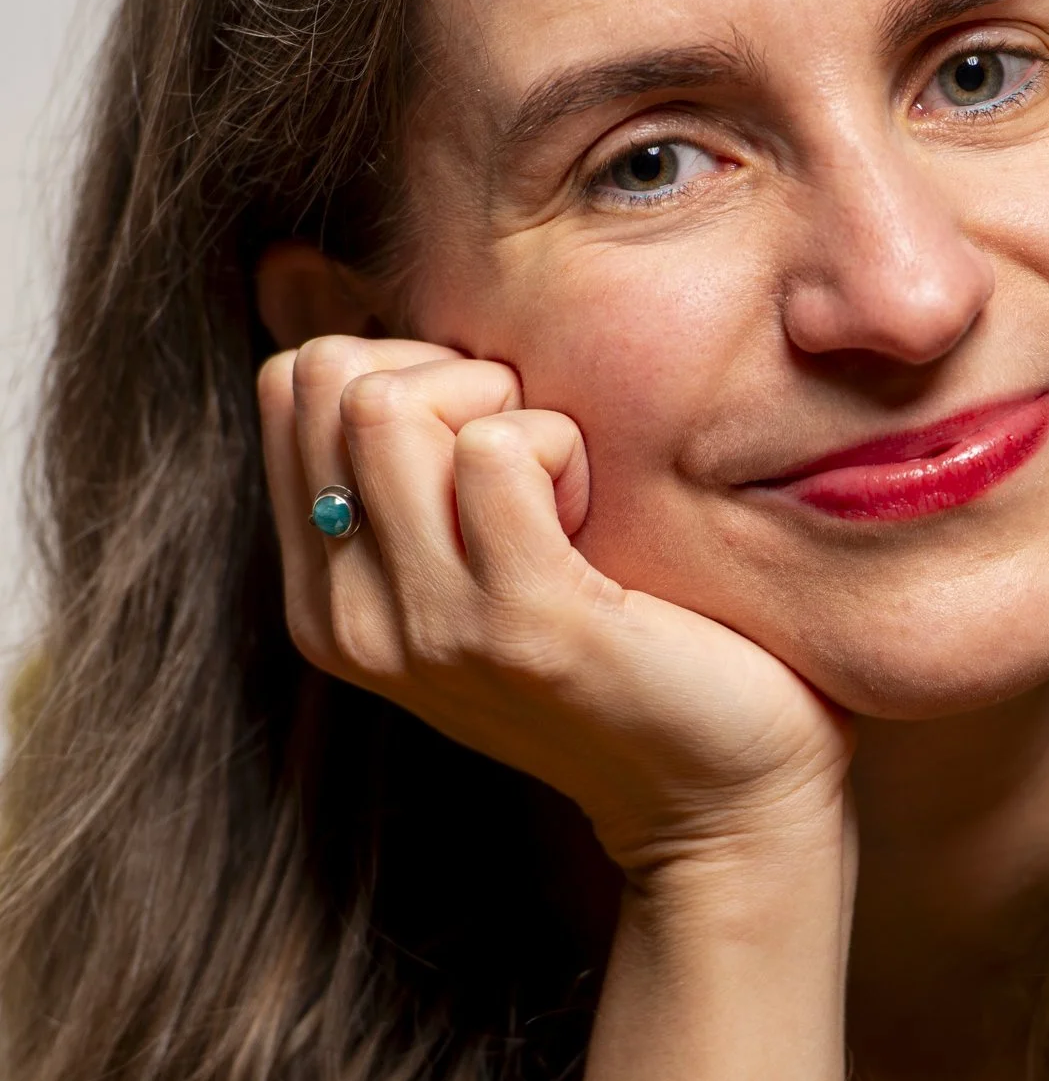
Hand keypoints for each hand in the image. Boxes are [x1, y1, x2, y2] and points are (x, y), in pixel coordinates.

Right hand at [257, 336, 851, 871]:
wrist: (722, 797)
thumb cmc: (624, 650)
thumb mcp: (479, 556)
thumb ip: (410, 457)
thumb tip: (319, 283)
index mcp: (326, 600)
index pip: (294, 383)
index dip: (404, 368)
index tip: (490, 445)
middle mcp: (351, 622)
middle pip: (333, 379)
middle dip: (448, 377)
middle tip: (537, 462)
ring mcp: (429, 630)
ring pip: (393, 405)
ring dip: (508, 412)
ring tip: (570, 494)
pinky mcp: (521, 623)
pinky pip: (498, 448)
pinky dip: (564, 447)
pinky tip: (603, 521)